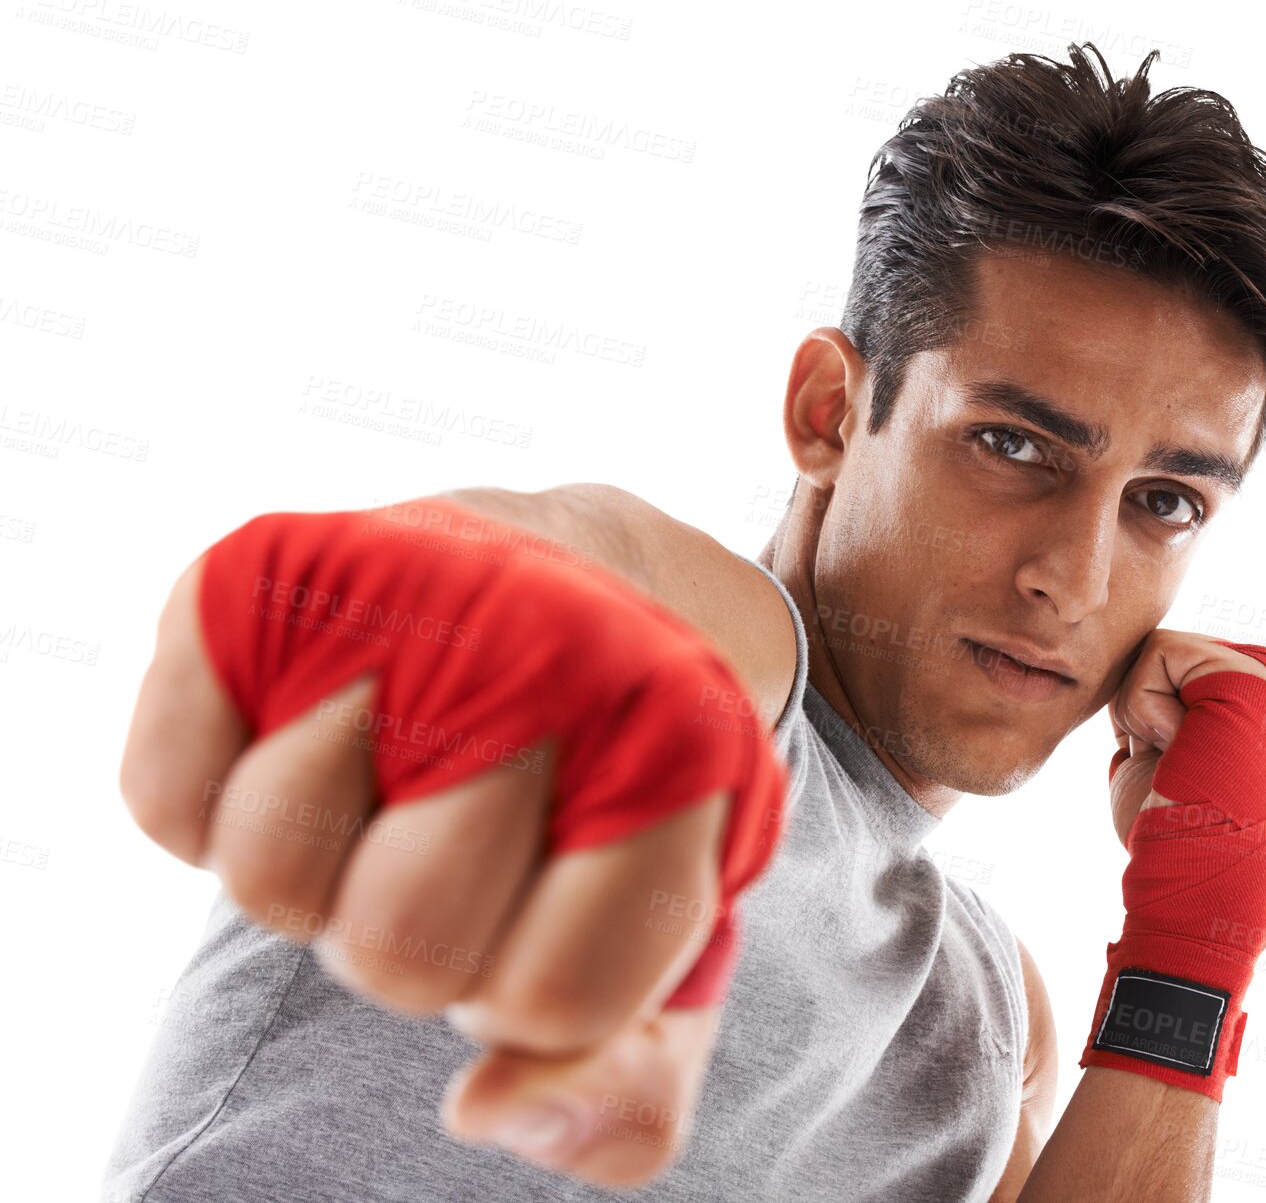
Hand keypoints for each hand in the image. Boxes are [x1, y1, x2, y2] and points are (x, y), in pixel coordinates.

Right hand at [119, 498, 786, 1186]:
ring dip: (321, 875)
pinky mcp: (263, 578)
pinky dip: (213, 810)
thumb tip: (484, 1110)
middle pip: (401, 948)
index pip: (554, 996)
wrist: (580, 578)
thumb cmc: (612, 786)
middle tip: (460, 855)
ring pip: (270, 879)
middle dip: (424, 944)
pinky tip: (302, 749)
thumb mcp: (663, 933)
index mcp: (677, 752)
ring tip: (386, 795)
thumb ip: (627, 1079)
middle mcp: (546, 654)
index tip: (546, 917)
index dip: (527, 1000)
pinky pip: (165, 799)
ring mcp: (400, 597)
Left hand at [1105, 628, 1265, 847]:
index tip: (1174, 764)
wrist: (1193, 881)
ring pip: (1158, 650)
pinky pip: (1157, 651)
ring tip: (1178, 759)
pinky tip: (1177, 748)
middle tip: (1172, 764)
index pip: (1178, 668)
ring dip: (1142, 713)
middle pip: (1167, 655)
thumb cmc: (1177, 834)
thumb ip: (1175, 708)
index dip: (1151, 715)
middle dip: (1146, 710)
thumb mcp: (1177, 759)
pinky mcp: (1250, 673)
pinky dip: (1144, 707)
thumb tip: (1147, 678)